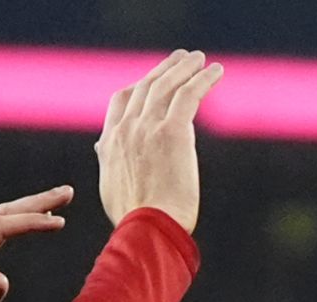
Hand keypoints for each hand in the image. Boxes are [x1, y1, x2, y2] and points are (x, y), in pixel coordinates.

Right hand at [96, 49, 223, 233]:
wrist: (147, 228)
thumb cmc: (134, 218)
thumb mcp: (110, 186)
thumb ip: (108, 161)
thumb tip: (100, 148)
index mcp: (111, 141)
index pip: (122, 100)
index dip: (139, 85)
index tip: (154, 80)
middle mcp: (127, 128)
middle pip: (146, 86)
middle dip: (165, 69)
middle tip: (182, 58)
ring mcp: (148, 128)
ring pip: (168, 84)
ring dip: (186, 67)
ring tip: (200, 59)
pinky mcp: (173, 131)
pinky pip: (189, 94)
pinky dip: (204, 79)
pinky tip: (216, 71)